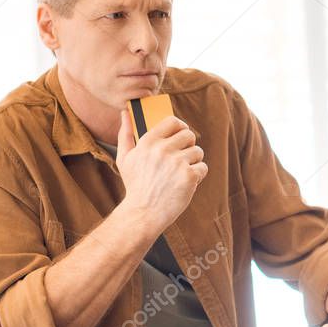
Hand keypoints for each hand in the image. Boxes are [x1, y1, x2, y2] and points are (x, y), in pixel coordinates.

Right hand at [116, 110, 207, 231]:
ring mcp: (177, 163)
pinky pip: (202, 167)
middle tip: (181, 158)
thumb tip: (125, 113)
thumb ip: (125, 134)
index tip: (181, 135)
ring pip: (198, 152)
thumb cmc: (135, 185)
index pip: (173, 121)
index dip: (180, 127)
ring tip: (180, 174)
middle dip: (188, 145)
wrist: (143, 213)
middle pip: (189, 135)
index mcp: (148, 142)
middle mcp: (162, 150)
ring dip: (193, 162)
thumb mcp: (125, 158)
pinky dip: (197, 176)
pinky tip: (185, 183)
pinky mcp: (189, 176)